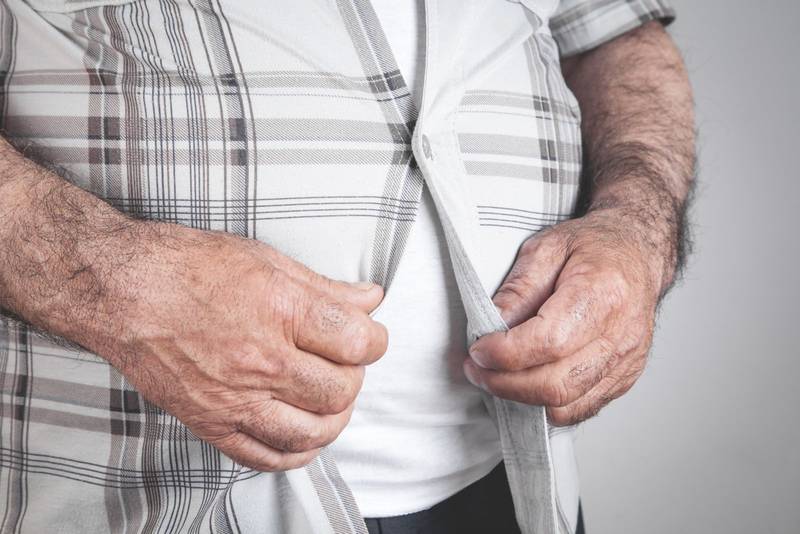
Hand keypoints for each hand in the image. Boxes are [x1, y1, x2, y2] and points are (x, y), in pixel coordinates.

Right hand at [95, 223, 387, 470]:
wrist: (119, 289)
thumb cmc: (186, 266)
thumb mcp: (266, 260)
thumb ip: (325, 287)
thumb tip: (369, 299)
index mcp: (281, 311)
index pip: (358, 343)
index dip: (375, 340)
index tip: (369, 336)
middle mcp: (260, 361)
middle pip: (340, 391)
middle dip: (355, 377)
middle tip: (344, 362)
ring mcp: (235, 398)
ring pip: (313, 432)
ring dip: (334, 418)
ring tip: (329, 398)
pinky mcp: (211, 422)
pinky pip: (267, 457)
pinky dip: (297, 453)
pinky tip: (303, 435)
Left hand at [464, 209, 663, 425]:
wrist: (637, 254)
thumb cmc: (594, 248)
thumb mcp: (547, 248)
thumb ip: (519, 288)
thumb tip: (491, 324)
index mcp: (603, 293)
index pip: (549, 342)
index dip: (506, 353)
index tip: (478, 349)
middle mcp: (620, 335)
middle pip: (556, 384)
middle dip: (504, 383)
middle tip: (476, 369)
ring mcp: (626, 362)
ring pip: (566, 404)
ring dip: (520, 398)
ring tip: (496, 376)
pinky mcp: (623, 379)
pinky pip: (579, 408)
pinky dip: (545, 404)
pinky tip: (526, 382)